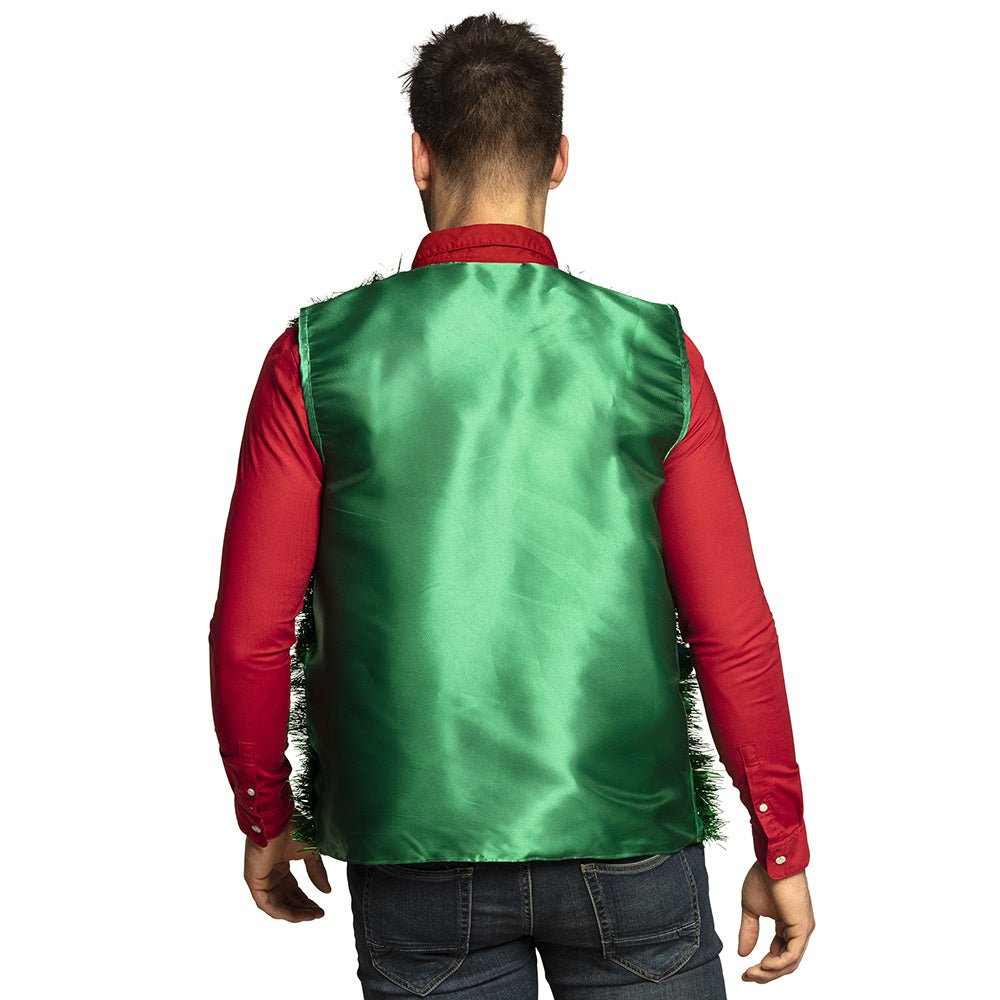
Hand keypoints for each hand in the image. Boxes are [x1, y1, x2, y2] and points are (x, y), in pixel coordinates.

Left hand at [243, 812, 331, 920]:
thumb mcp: (310, 853)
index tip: (321, 908)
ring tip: (312, 915)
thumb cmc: (291, 829)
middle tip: (318, 913)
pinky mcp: (254, 882)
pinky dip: (283, 912)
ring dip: (295, 913)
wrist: (277, 821)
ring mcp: (261, 879)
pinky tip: (298, 915)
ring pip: (277, 905)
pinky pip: (267, 904)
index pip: (293, 889)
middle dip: (303, 908)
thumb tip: (327, 891)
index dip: (307, 900)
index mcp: (280, 865)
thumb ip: (317, 872)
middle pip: (286, 899)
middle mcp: (270, 874)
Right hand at [738, 862, 814, 982]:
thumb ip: (749, 931)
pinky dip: (778, 963)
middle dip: (766, 973)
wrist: (772, 862)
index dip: (763, 965)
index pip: (778, 953)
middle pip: (785, 962)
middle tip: (748, 977)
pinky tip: (764, 965)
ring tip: (753, 973)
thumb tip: (742, 953)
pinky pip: (792, 954)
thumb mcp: (751, 909)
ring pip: (790, 962)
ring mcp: (802, 930)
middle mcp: (798, 930)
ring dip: (770, 972)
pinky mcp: (802, 928)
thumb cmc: (764, 877)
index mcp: (788, 924)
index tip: (746, 970)